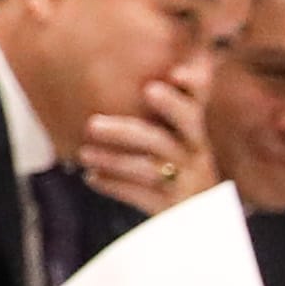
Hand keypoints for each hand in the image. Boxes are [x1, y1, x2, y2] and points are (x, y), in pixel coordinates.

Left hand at [74, 62, 217, 217]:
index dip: (194, 87)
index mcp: (194, 132)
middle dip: (150, 118)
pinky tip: (90, 177)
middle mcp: (195, 152)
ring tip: (83, 153)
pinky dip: (115, 186)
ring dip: (115, 159)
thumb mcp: (178, 139)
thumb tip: (134, 63)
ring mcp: (188, 180)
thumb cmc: (180, 171)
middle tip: (97, 120)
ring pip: (152, 166)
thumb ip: (164, 109)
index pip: (198, 102)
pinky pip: (143, 195)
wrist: (201, 222)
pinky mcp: (174, 208)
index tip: (175, 73)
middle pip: (183, 128)